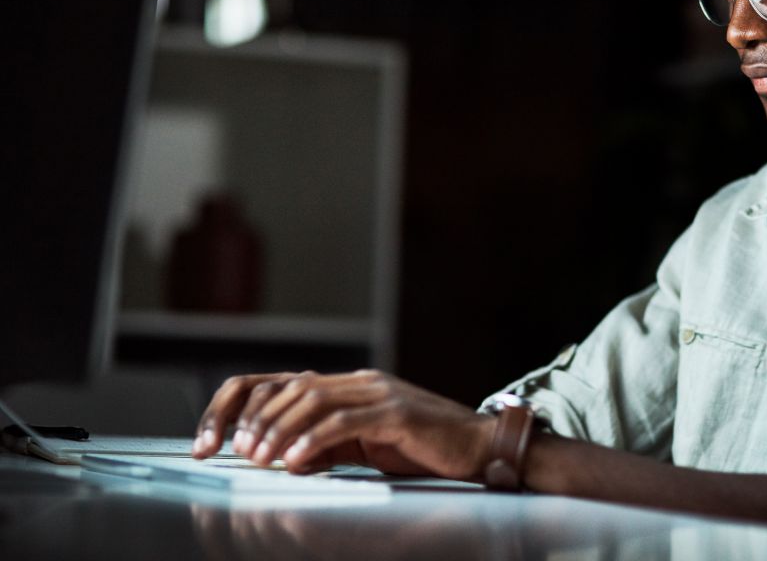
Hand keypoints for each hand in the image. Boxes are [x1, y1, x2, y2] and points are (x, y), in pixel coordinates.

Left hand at [190, 369, 494, 479]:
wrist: (481, 448)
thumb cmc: (426, 450)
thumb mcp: (365, 449)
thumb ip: (328, 447)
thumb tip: (284, 458)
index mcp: (351, 386)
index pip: (281, 382)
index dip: (240, 405)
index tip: (210, 439)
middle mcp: (362, 382)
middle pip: (290, 385)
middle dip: (253, 418)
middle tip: (233, 452)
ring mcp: (380, 393)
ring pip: (312, 398)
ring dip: (278, 429)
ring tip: (258, 458)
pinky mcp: (397, 413)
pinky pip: (345, 421)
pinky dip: (313, 439)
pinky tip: (293, 460)